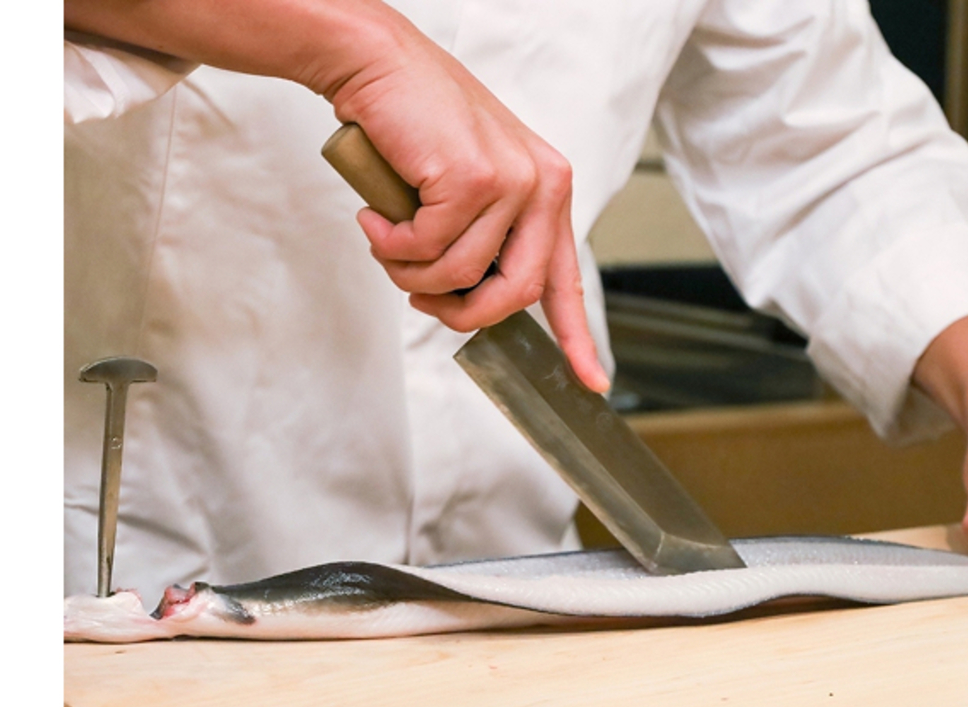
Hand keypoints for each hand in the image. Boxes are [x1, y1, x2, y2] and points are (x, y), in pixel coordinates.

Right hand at [64, 0, 609, 393]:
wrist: (378, 65)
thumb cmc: (417, 126)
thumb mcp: (467, 184)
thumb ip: (484, 235)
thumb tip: (470, 297)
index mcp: (549, 190)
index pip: (566, 277)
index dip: (577, 336)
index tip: (592, 380)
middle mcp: (543, 185)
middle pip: (516, 294)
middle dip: (463, 314)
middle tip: (422, 298)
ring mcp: (512, 181)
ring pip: (461, 275)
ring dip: (410, 273)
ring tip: (387, 241)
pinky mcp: (472, 179)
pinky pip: (428, 249)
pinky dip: (392, 245)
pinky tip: (376, 219)